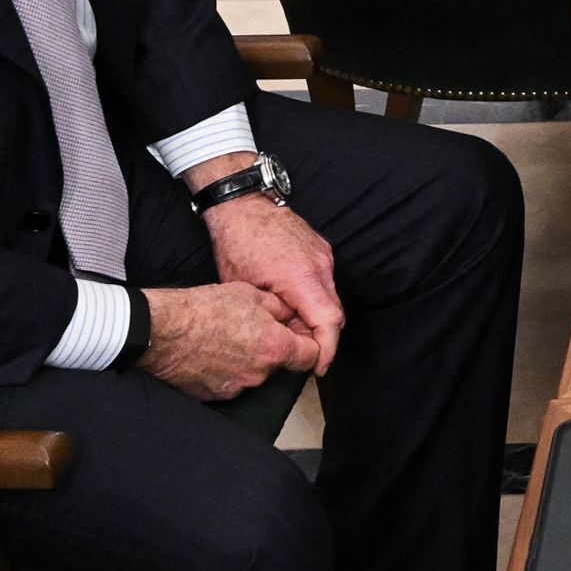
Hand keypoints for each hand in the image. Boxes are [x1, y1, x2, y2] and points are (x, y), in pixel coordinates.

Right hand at [139, 281, 318, 401]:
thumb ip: (279, 308)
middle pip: (278, 364)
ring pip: (253, 374)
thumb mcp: (250, 294)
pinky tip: (210, 353)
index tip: (300, 337)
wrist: (162, 331)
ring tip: (225, 339)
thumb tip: (291, 314)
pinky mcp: (214, 396)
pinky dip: (225, 371)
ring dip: (247, 359)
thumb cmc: (204, 308)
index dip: (309, 344)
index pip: (311, 356)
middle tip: (251, 329)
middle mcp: (259, 374)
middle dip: (271, 348)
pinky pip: (229, 383)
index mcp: (275, 348)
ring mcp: (236, 388)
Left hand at [198, 181, 342, 375]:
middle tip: (298, 352)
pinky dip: (313, 299)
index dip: (327, 349)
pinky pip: (324, 282)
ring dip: (315, 317)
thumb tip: (286, 338)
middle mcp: (320, 265)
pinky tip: (291, 303)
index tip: (319, 367)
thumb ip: (273, 315)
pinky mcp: (321, 249)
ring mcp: (324, 255)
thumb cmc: (236, 244)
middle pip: (334, 313)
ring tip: (289, 325)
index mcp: (301, 277)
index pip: (328, 322)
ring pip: (330, 298)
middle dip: (320, 337)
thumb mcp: (246, 290)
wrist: (243, 203)